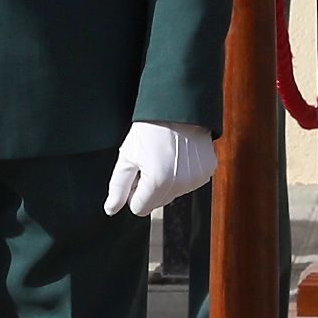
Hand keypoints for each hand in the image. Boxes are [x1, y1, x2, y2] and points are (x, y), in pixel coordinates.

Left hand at [103, 121, 219, 218]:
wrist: (178, 108)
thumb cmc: (150, 129)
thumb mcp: (127, 155)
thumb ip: (118, 186)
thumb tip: (110, 210)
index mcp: (157, 182)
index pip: (139, 208)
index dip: (133, 191)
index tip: (136, 172)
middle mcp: (179, 185)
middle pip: (157, 203)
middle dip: (150, 188)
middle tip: (149, 161)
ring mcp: (195, 179)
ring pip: (173, 193)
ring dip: (166, 181)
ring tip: (164, 156)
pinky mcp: (207, 172)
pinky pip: (189, 183)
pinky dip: (182, 174)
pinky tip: (178, 155)